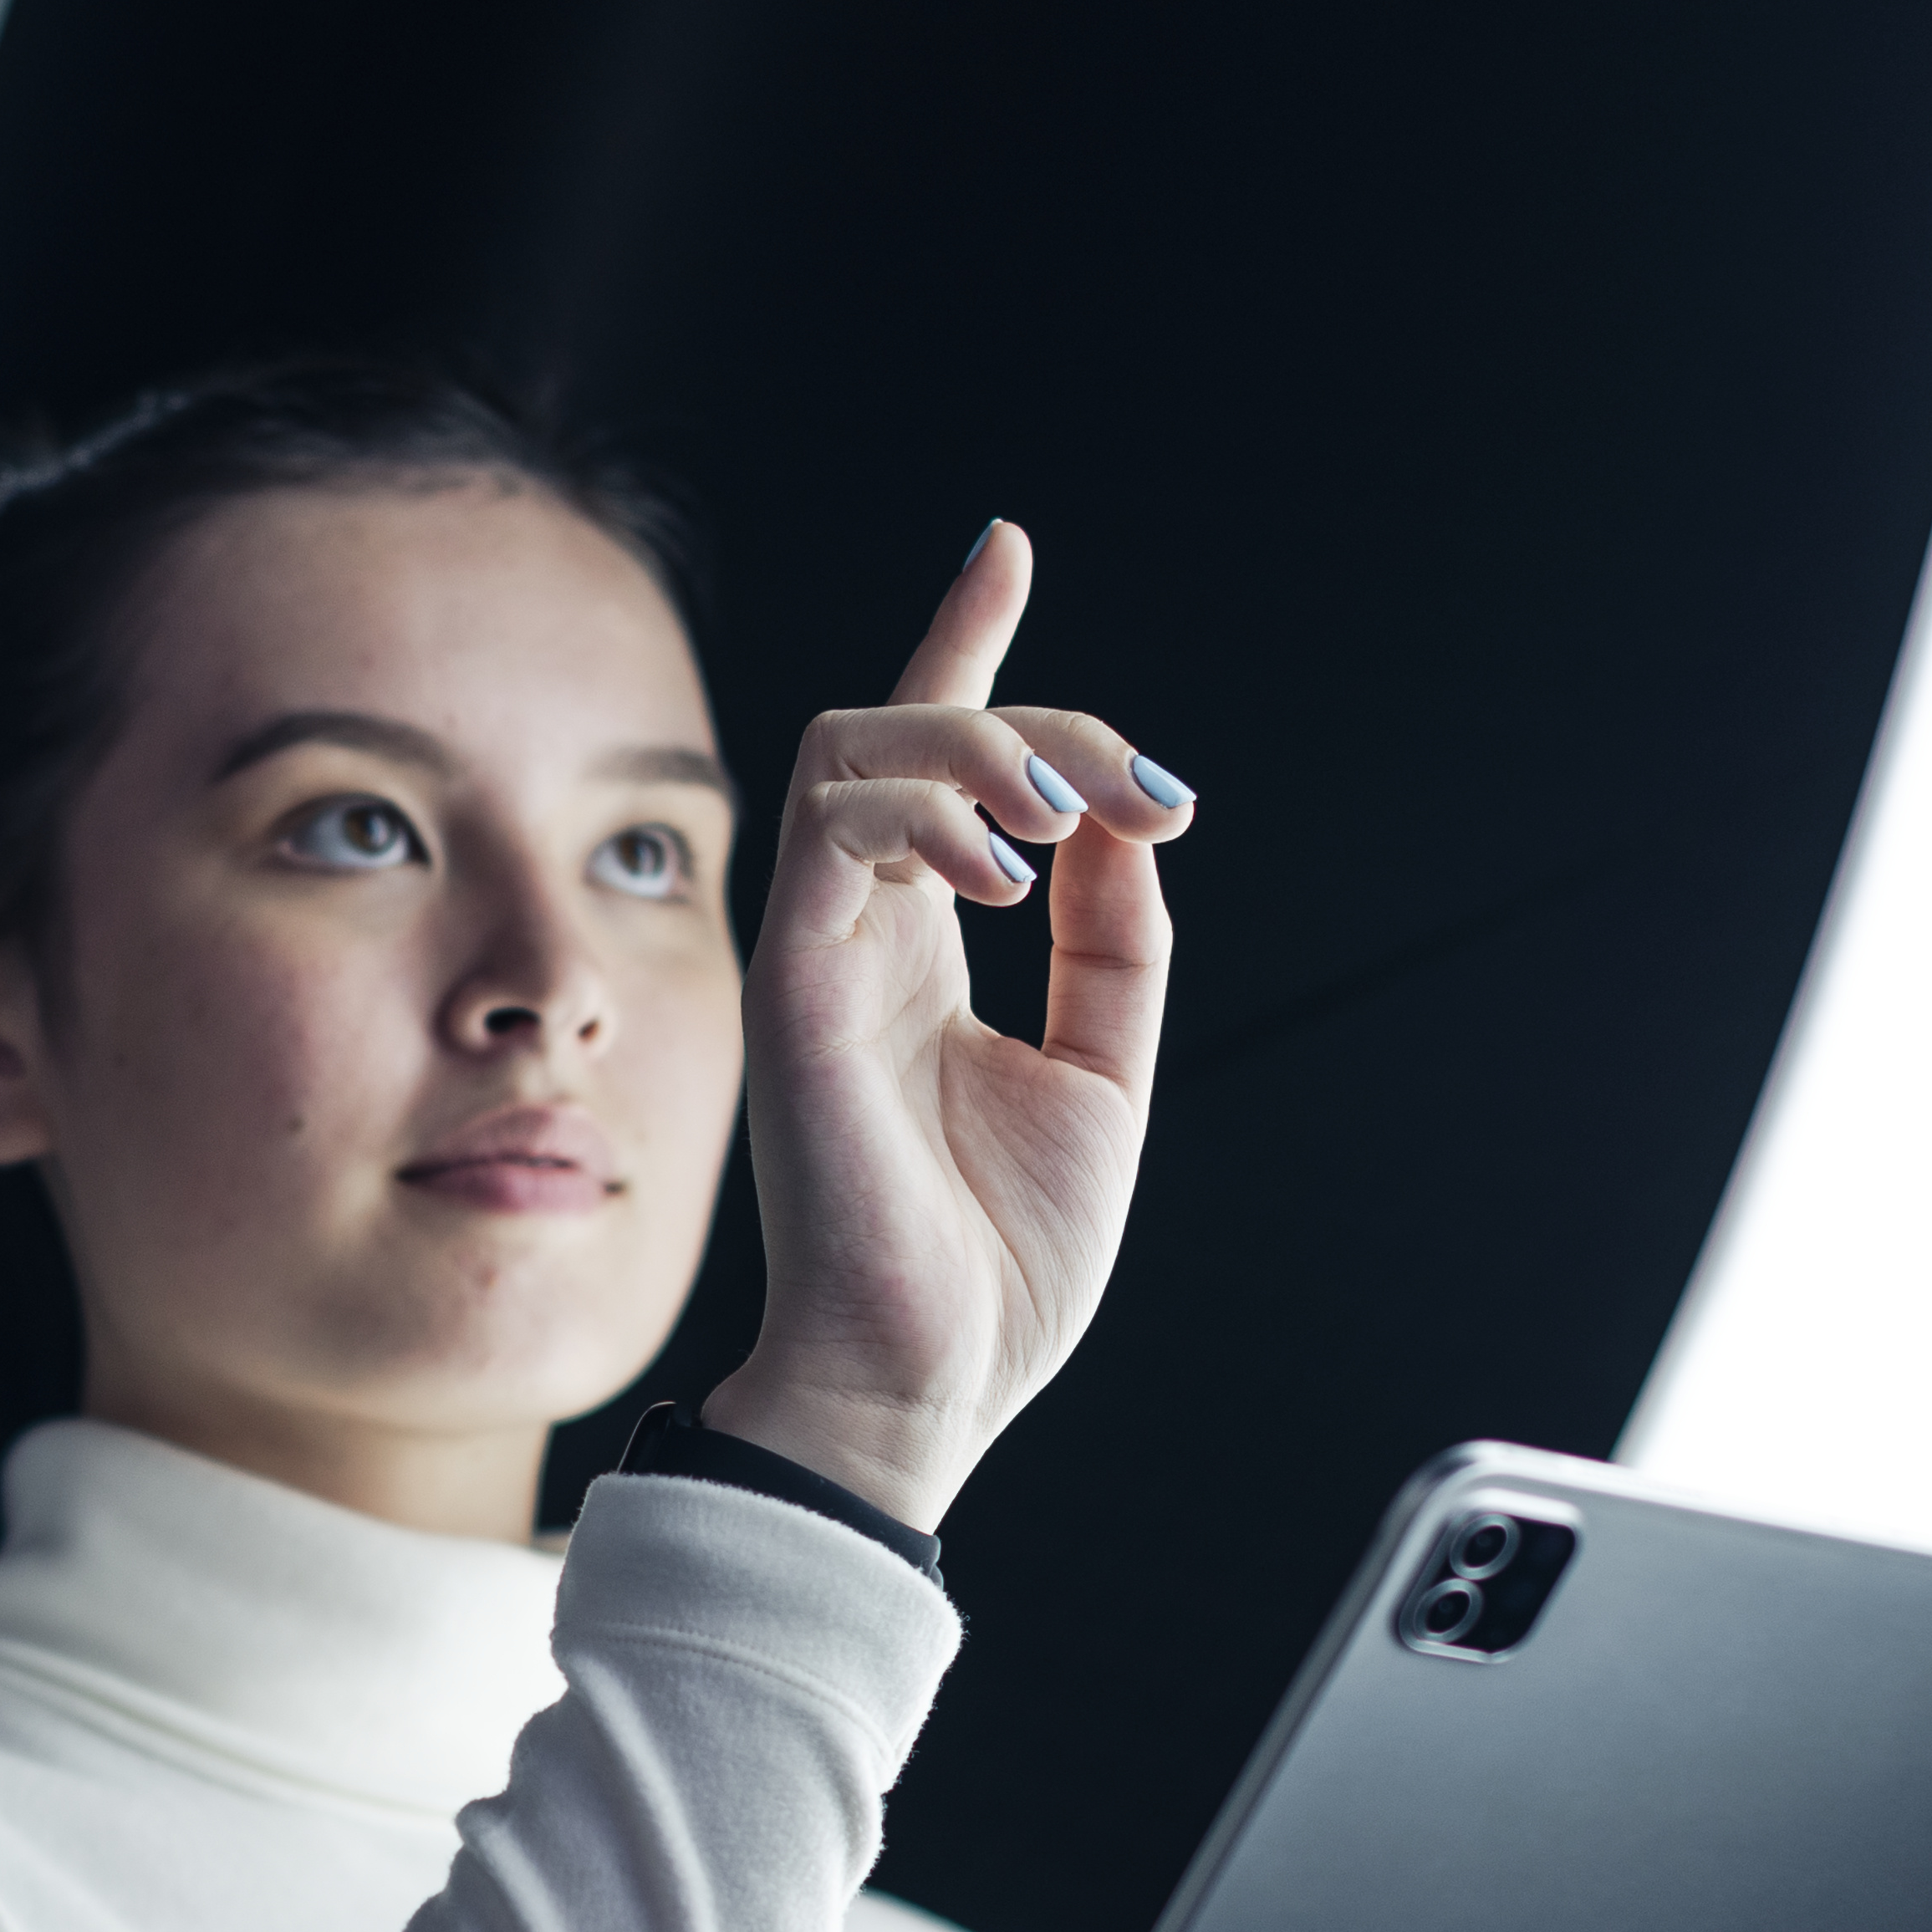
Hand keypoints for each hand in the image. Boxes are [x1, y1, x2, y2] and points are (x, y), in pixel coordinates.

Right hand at [701, 520, 1188, 1528]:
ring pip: (858, 751)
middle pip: (907, 731)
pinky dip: (928, 818)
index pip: (936, 760)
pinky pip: (831, 835)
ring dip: (980, 744)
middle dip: (1030, 710)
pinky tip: (1012, 875)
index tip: (1007, 547)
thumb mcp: (1101, 1075)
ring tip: (1067, 812)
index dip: (969, 642)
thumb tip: (1128, 816)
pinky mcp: (793, 989)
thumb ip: (1112, 943)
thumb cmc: (992, 1266)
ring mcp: (817, 956)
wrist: (927, 1384)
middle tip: (1138, 782)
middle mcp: (860, 935)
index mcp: (923, 952)